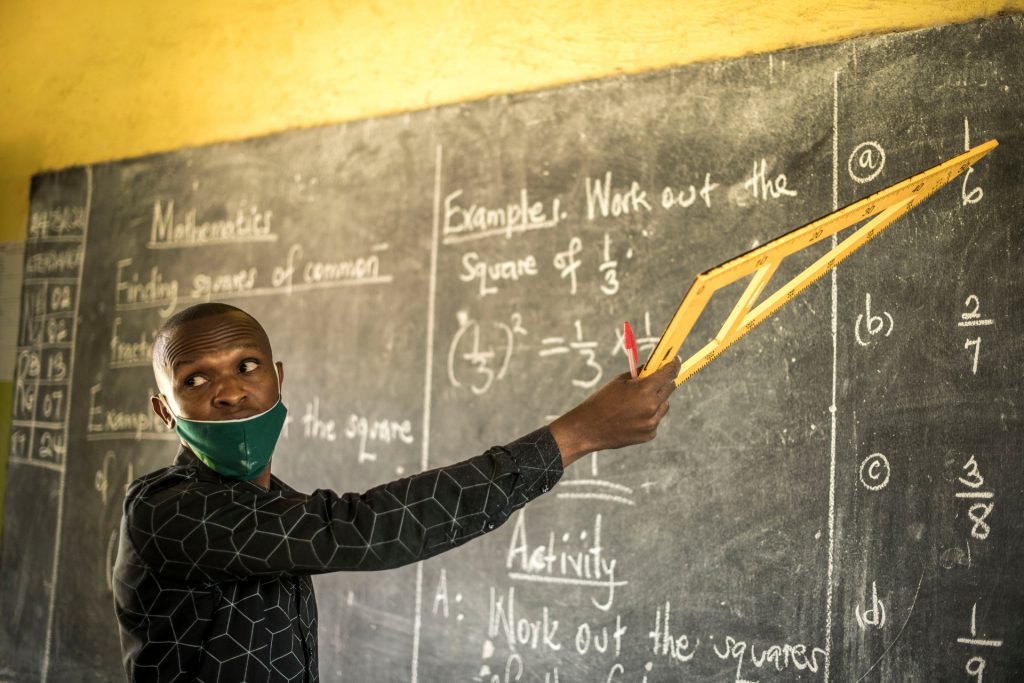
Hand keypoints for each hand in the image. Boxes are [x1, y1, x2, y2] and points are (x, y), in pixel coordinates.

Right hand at [549, 357, 680, 466]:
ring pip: (664, 405)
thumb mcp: (619, 381)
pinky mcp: (649, 434)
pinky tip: (632, 416)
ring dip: (656, 400)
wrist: (588, 428)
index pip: (668, 373)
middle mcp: (652, 407)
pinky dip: (649, 416)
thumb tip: (653, 367)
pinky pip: (655, 420)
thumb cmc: (602, 401)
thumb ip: (640, 374)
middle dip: (664, 382)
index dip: (673, 365)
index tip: (675, 361)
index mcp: (644, 390)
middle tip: (656, 379)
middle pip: (670, 388)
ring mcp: (651, 423)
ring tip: (636, 402)